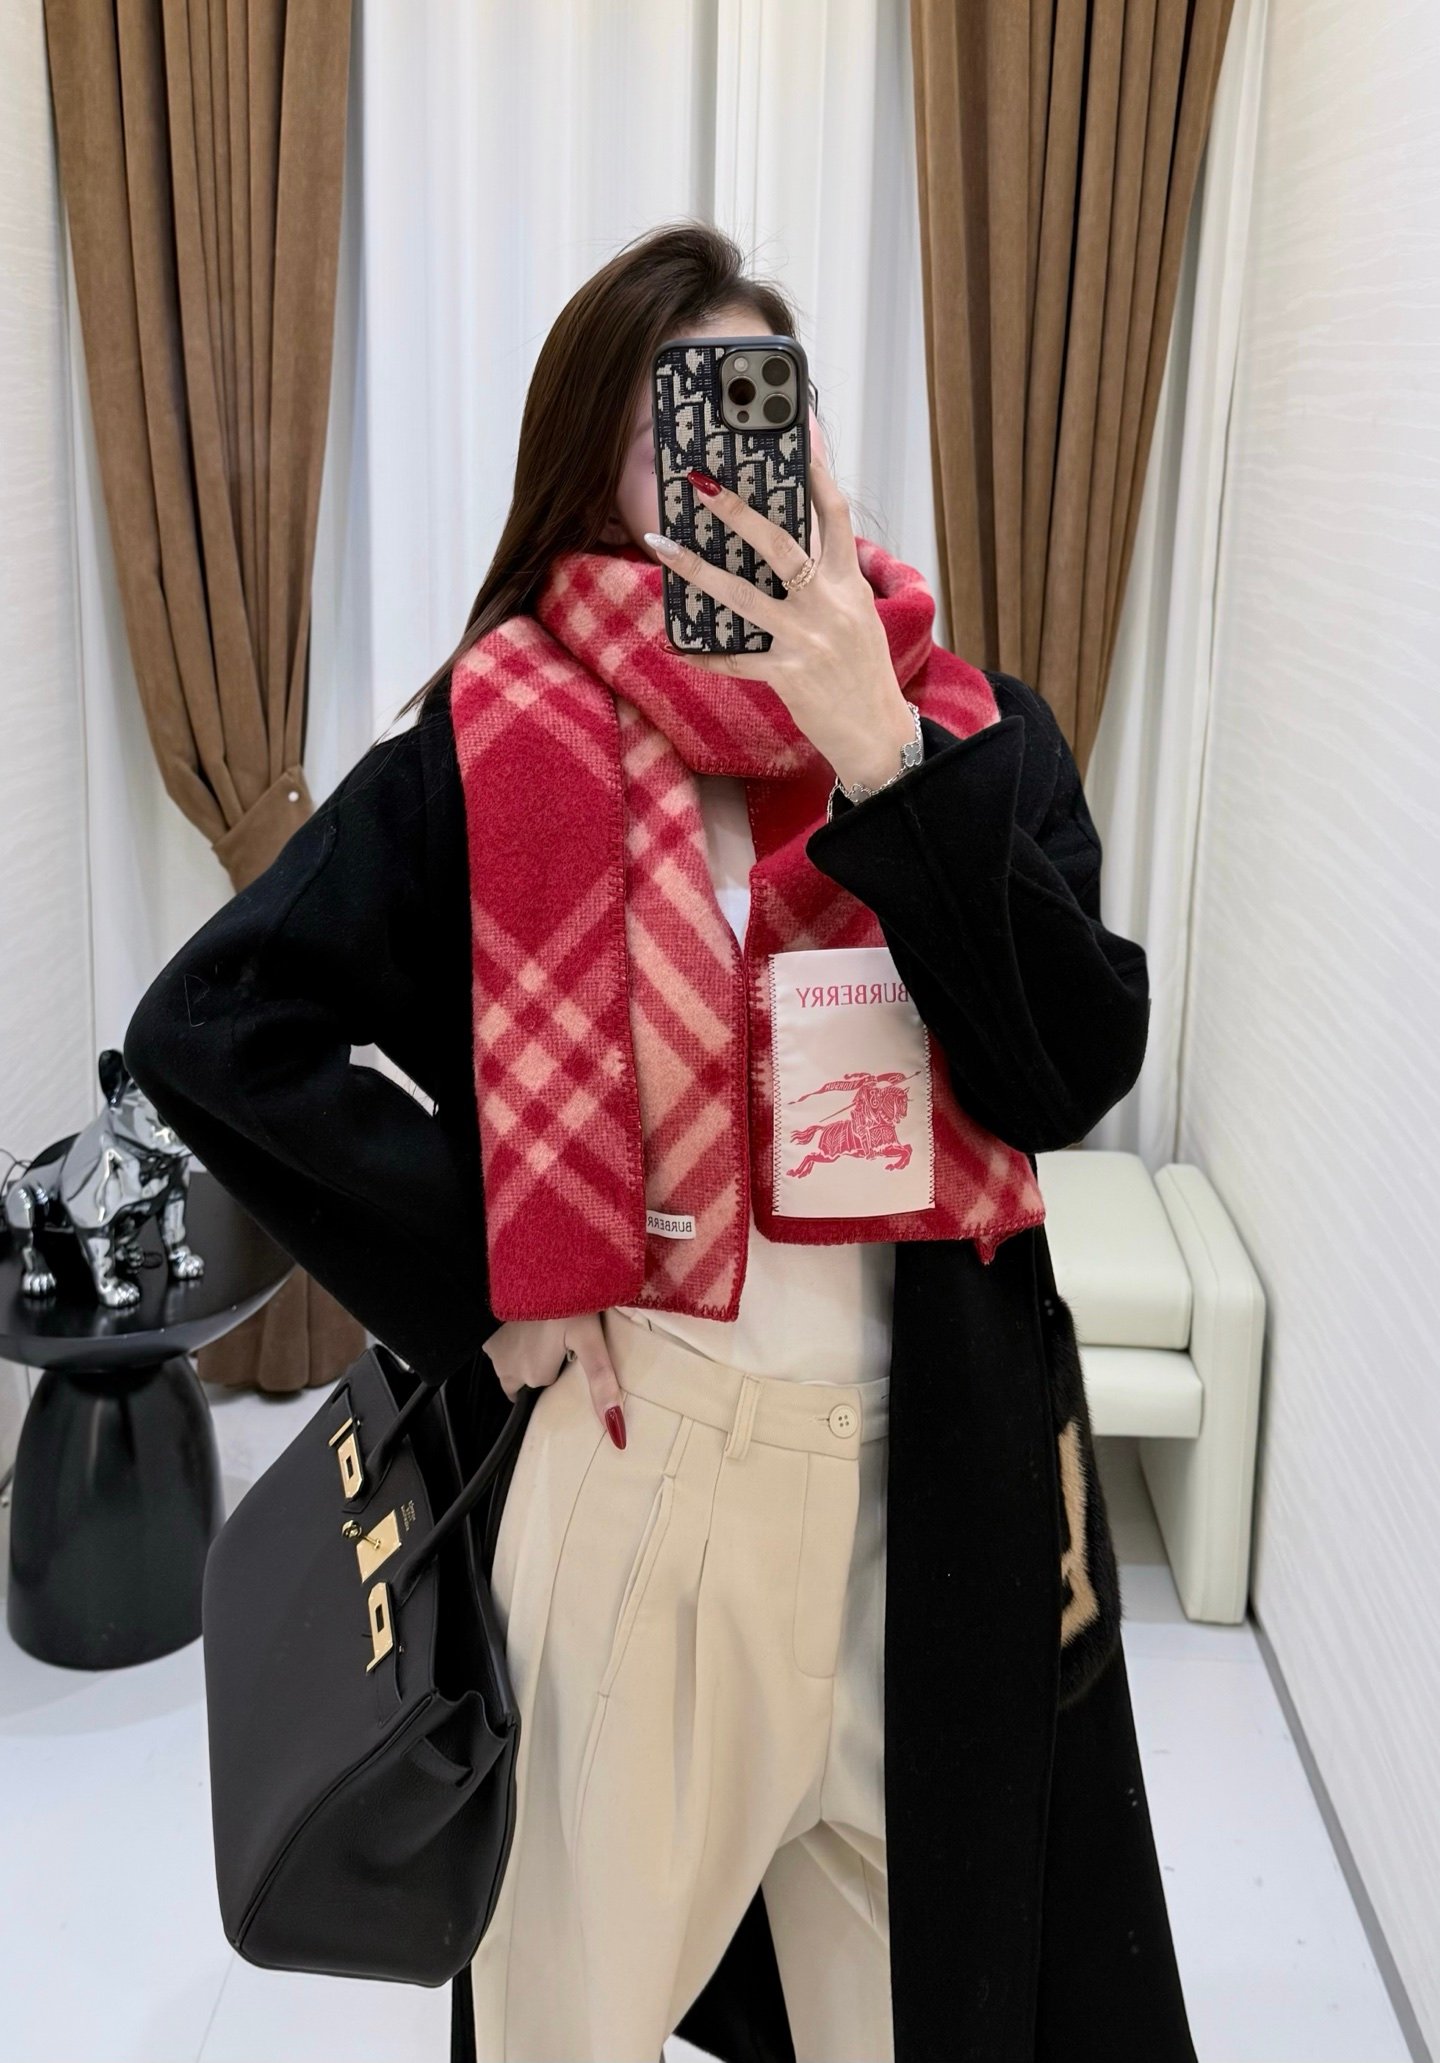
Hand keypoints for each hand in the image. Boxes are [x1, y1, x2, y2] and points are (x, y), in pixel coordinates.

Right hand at [480, 1312, 626, 1448]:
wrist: (525, 1265)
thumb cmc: (561, 1302)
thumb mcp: (588, 1339)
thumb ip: (601, 1380)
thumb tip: (617, 1432)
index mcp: (533, 1376)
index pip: (550, 1383)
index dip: (562, 1367)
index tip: (570, 1353)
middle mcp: (506, 1369)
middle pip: (530, 1375)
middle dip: (543, 1361)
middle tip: (560, 1335)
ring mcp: (491, 1350)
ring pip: (513, 1359)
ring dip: (525, 1347)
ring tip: (543, 1323)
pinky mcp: (482, 1331)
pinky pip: (498, 1341)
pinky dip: (510, 1331)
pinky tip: (525, 1313)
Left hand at [642, 445, 917, 795]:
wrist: (879, 735)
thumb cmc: (864, 675)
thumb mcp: (859, 619)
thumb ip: (830, 585)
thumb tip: (788, 556)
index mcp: (850, 586)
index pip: (836, 519)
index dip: (817, 478)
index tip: (795, 444)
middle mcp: (830, 605)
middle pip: (779, 545)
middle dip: (736, 511)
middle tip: (700, 484)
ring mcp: (807, 639)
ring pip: (743, 595)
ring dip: (697, 570)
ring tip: (662, 547)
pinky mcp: (787, 674)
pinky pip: (734, 659)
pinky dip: (704, 654)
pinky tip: (676, 646)